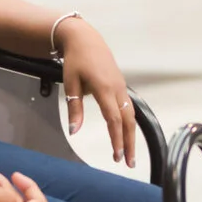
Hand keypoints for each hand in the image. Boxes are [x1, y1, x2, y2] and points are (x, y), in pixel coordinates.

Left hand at [56, 20, 139, 166]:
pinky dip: (129, 123)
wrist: (84, 38)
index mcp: (104, 89)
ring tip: (129, 153)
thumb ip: (74, 108)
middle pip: (128, 121)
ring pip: (131, 115)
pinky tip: (127, 133)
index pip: (114, 119)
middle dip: (129, 143)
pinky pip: (129, 107)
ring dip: (131, 135)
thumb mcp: (70, 84)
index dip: (116, 139)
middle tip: (128, 162)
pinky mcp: (121, 85)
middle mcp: (117, 89)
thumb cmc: (75, 60)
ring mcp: (121, 86)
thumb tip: (75, 131)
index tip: (117, 155)